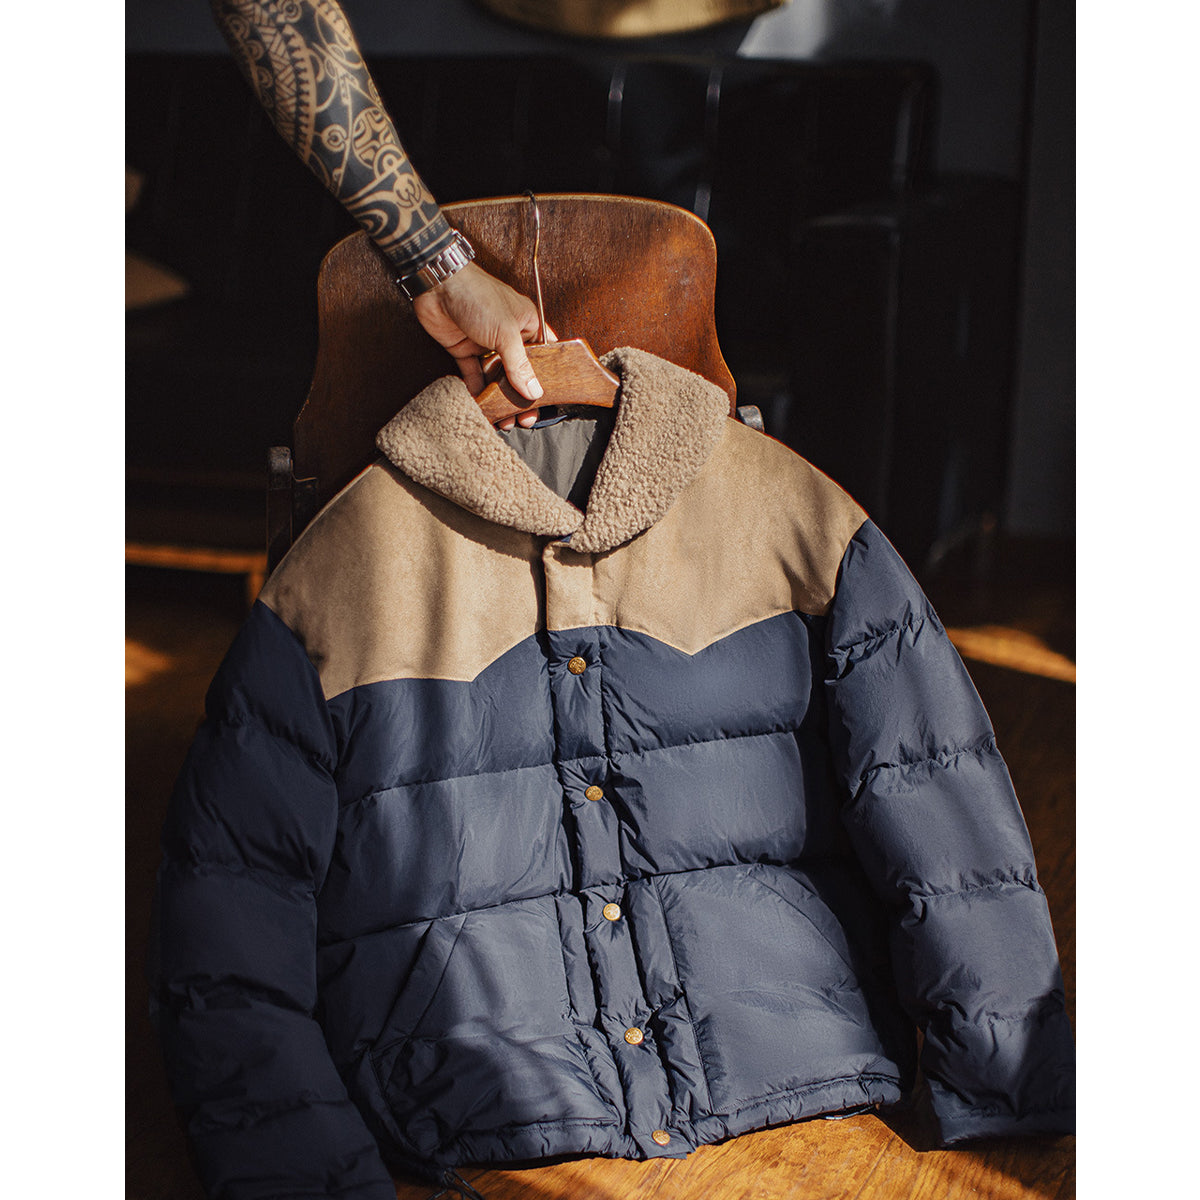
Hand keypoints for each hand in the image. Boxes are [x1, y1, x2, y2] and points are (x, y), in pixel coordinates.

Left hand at [412, 263, 552, 428]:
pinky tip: (481, 405)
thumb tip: (534, 391)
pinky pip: (474, 374)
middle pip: (518, 370)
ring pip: (497, 376)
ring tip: (504, 419)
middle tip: (524, 418)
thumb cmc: (478, 296)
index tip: (545, 401)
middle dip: (521, 395)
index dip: (545, 379)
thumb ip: (520, 365)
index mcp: (527, 324)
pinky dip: (477, 389)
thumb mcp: (506, 333)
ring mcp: (486, 342)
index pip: (543, 356)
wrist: (438, 285)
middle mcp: (508, 334)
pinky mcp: (465, 349)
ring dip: (500, 397)